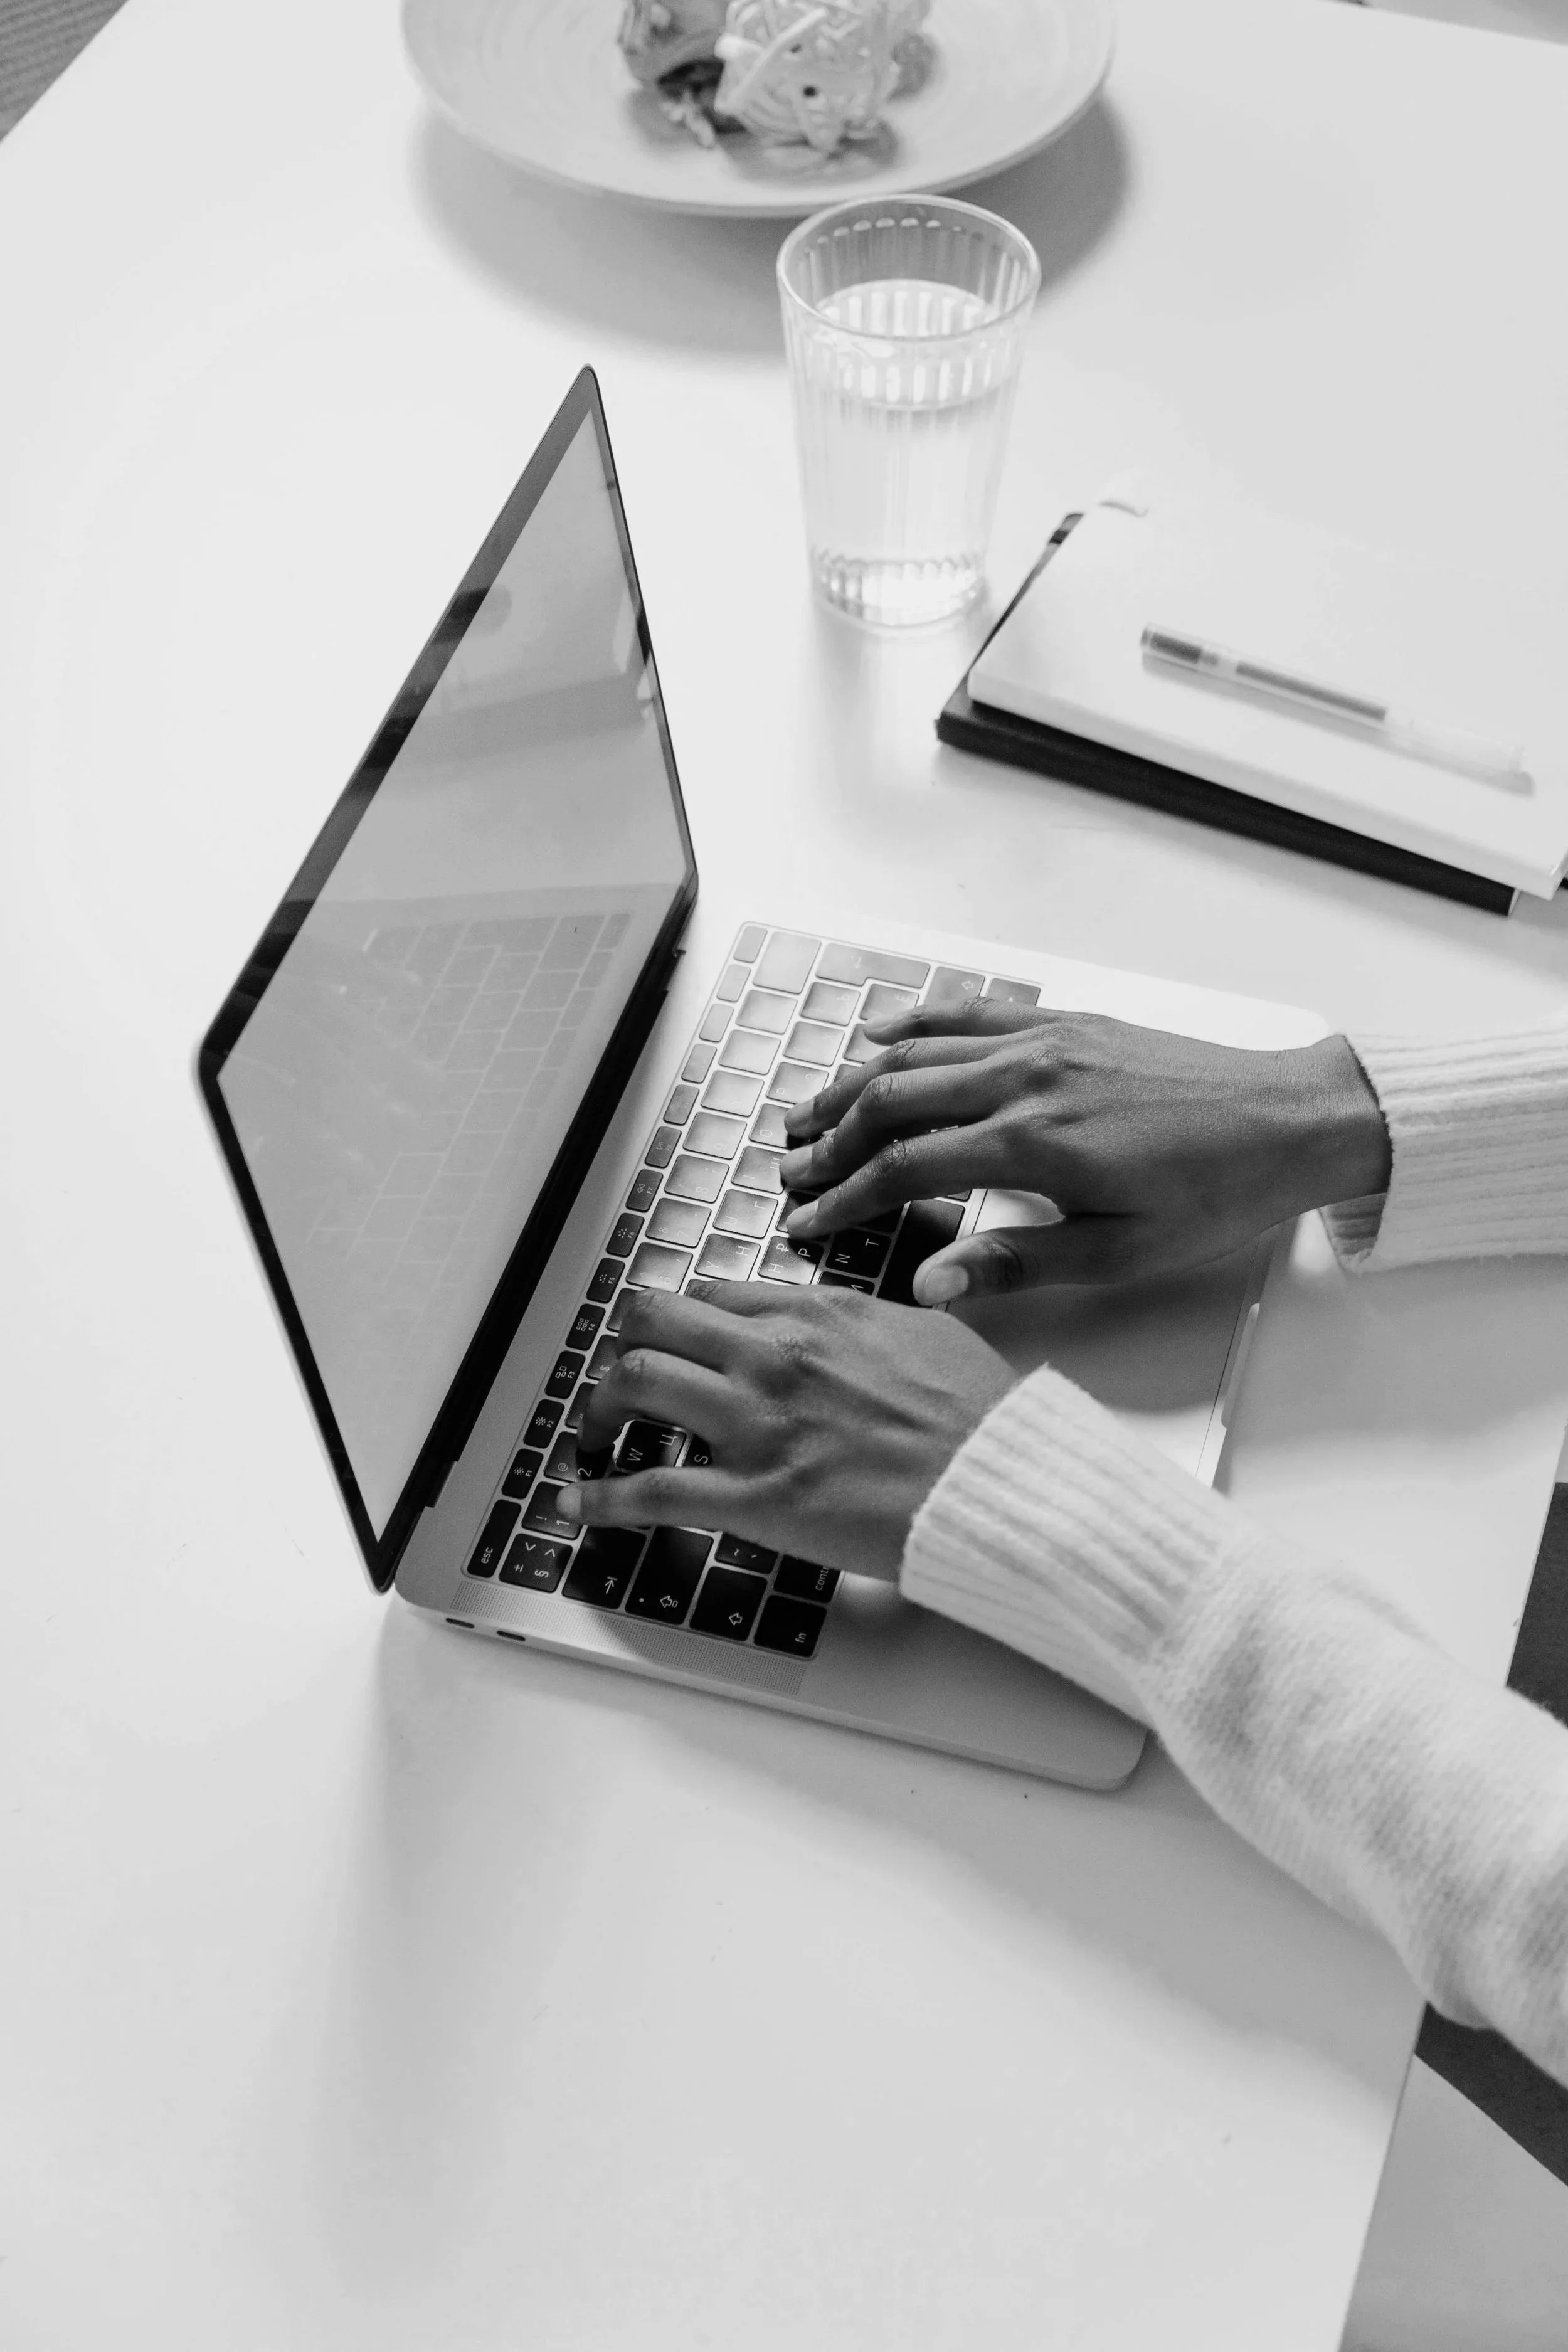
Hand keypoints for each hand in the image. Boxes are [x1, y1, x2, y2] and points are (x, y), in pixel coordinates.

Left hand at [558, 1279, 1015, 1579]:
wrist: (1000, 1483)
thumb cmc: (979, 1417)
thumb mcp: (923, 1333)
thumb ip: (863, 1324)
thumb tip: (837, 1328)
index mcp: (817, 1314)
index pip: (712, 1295)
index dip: (678, 1320)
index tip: (668, 1342)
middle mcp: (774, 1356)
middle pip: (653, 1321)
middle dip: (623, 1348)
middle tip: (620, 1381)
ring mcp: (758, 1424)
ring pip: (637, 1384)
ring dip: (602, 1409)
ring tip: (597, 1435)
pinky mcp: (755, 1497)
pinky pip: (651, 1490)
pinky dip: (601, 1497)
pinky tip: (577, 1502)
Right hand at [777, 1005, 1390, 1299]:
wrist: (1293, 1120)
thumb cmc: (1219, 1193)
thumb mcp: (1122, 1255)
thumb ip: (1017, 1264)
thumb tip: (929, 1284)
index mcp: (1033, 1145)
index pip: (904, 1169)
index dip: (844, 1199)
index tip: (806, 1224)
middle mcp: (1025, 1079)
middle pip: (891, 1101)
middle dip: (830, 1139)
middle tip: (790, 1173)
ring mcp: (1043, 1040)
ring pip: (916, 1051)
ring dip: (853, 1082)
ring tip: (810, 1113)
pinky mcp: (1066, 1021)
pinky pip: (969, 1012)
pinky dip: (914, 1020)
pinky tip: (878, 1033)